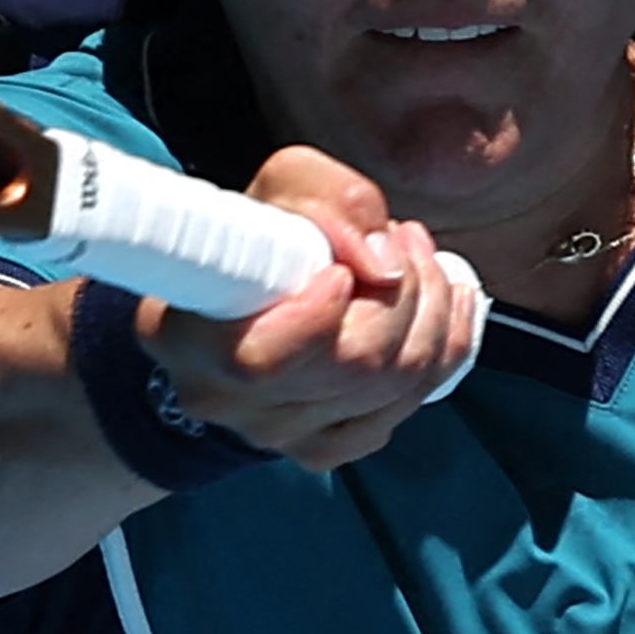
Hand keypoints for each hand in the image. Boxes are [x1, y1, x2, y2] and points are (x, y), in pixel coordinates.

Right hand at [137, 146, 478, 470]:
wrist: (247, 296)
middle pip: (356, 366)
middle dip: (407, 290)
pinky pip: (409, 406)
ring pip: (395, 387)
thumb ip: (334, 204)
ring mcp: (279, 435)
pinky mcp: (326, 448)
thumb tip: (385, 264)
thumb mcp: (286, 185)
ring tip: (420, 259)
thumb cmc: (261, 234)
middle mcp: (227, 401)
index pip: (261, 361)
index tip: (340, 271)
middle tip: (405, 237)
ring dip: (433, 310)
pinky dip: (446, 348)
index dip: (318, 320)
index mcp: (187, 339)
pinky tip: (447, 302)